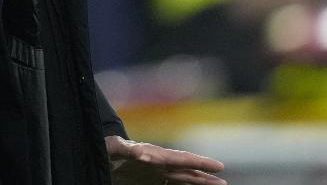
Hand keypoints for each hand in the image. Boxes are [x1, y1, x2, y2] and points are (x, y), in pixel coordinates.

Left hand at [106, 136, 226, 184]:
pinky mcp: (152, 181)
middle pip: (187, 171)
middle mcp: (160, 164)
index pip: (181, 159)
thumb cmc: (107, 148)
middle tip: (224, 181)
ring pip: (183, 179)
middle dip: (205, 176)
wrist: (102, 156)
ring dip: (200, 183)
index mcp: (154, 154)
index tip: (218, 165)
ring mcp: (157, 173)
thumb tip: (141, 152)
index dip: (200, 162)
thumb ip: (125, 148)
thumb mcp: (113, 147)